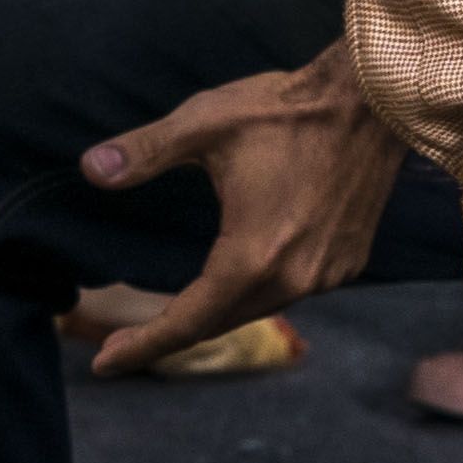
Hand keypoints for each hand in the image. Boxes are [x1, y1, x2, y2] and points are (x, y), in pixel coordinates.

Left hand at [72, 52, 402, 370]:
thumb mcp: (203, 124)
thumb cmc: (284, 109)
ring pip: (257, 310)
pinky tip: (235, 283)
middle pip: (221, 323)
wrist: (373, 99)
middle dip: (170, 337)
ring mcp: (327, 274)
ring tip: (174, 317)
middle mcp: (294, 279)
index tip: (103, 363)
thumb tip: (89, 170)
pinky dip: (255, 296)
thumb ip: (145, 152)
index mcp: (253, 257)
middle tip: (124, 345)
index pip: (188, 320)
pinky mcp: (348, 262)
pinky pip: (290, 292)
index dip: (143, 344)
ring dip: (215, 316)